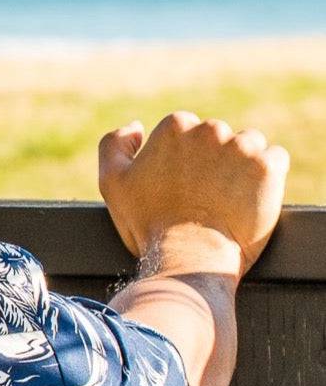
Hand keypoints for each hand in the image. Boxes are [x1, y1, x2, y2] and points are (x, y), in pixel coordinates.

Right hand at [99, 111, 289, 276]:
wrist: (187, 259)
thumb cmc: (148, 225)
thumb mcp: (112, 184)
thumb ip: (114, 145)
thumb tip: (136, 127)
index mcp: (173, 128)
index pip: (185, 133)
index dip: (180, 163)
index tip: (178, 188)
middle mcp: (209, 130)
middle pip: (217, 138)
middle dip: (211, 163)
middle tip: (200, 199)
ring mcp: (241, 146)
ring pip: (248, 146)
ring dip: (240, 168)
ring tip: (223, 202)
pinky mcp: (268, 165)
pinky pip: (274, 160)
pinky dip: (264, 179)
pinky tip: (245, 202)